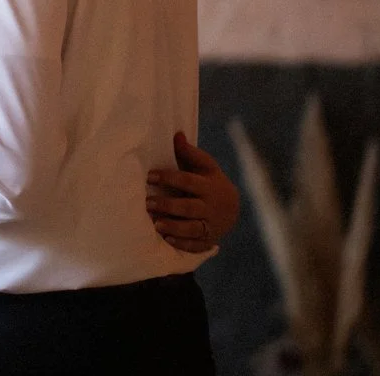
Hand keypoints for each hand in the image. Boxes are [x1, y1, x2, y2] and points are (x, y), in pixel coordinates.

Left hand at [146, 132, 240, 252]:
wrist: (232, 207)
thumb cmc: (209, 181)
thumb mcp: (205, 166)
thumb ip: (190, 153)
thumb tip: (176, 135)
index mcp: (209, 186)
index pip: (188, 181)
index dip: (169, 178)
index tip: (149, 176)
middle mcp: (211, 207)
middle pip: (189, 207)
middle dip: (168, 206)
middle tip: (147, 203)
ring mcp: (211, 225)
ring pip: (193, 228)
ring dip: (174, 227)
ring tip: (156, 224)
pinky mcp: (208, 239)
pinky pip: (196, 245)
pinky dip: (183, 244)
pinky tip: (167, 239)